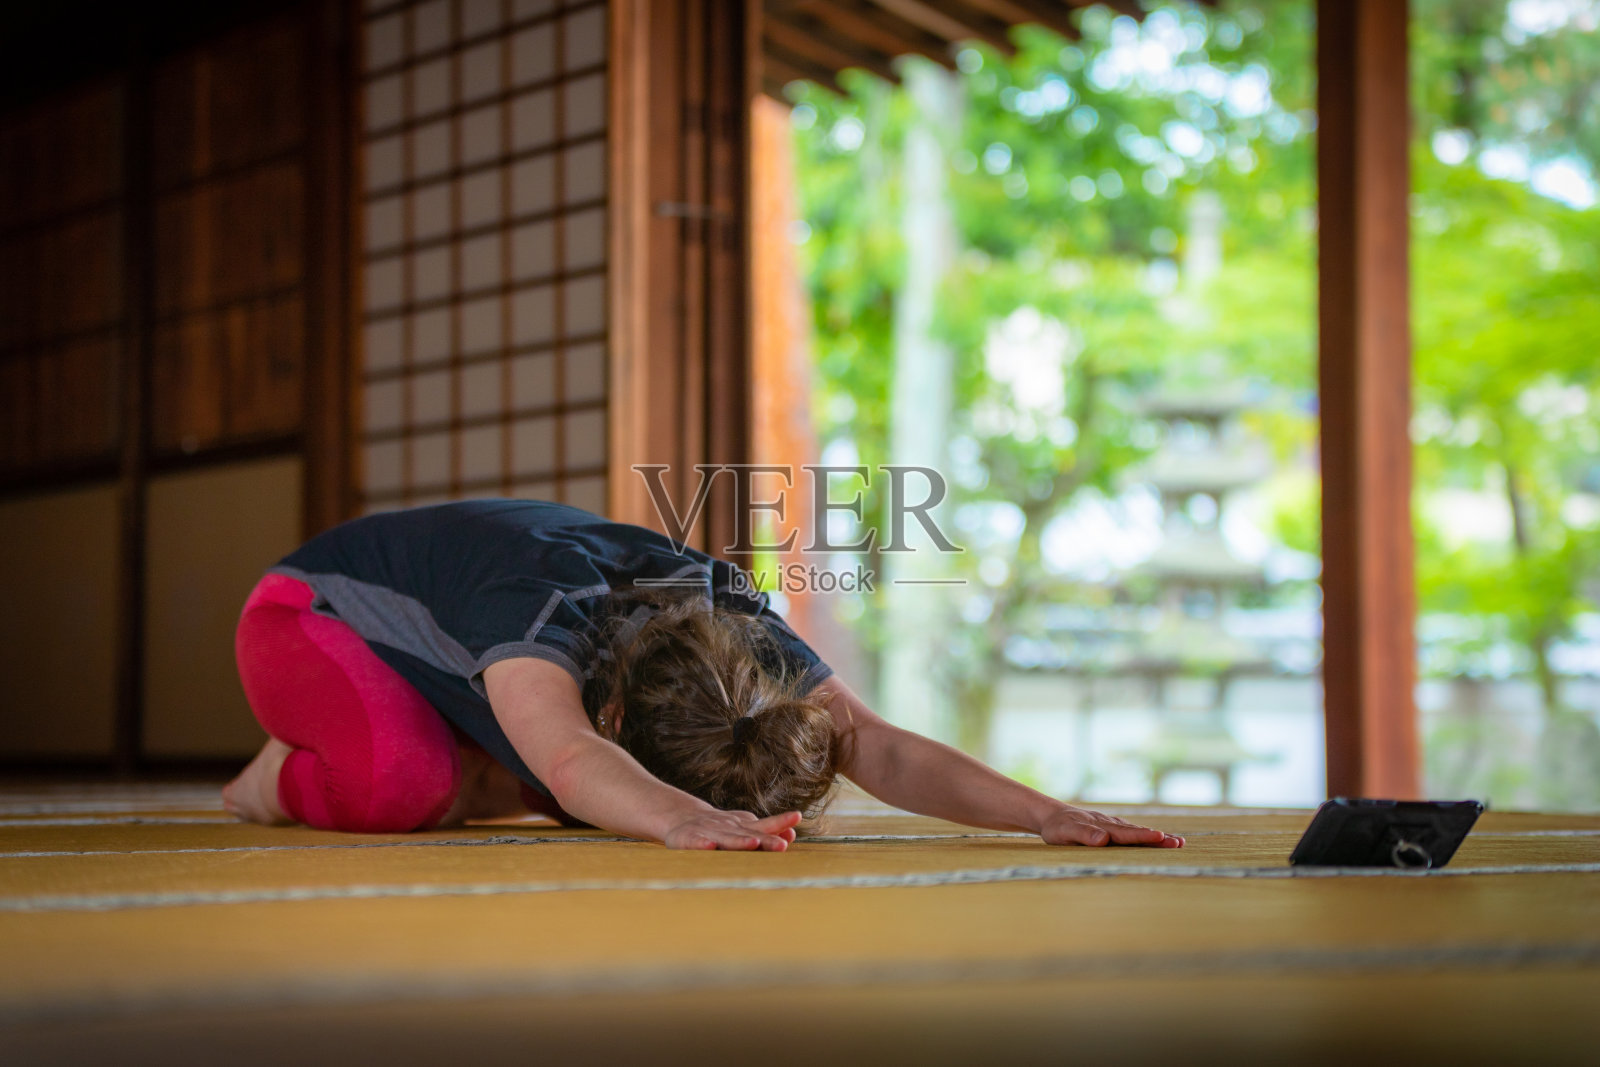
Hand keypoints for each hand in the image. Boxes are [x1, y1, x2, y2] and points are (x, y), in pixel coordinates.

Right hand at [663, 809, 801, 850]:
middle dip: (765, 840)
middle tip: (782, 845)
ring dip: (739, 841)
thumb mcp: (744, 828)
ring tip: (753, 843)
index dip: (781, 821)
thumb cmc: (721, 828)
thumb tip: (791, 835)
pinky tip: (709, 846)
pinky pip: (696, 842)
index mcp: (743, 826)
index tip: (797, 817)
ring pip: (726, 839)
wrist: (684, 818)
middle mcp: (729, 828)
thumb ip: (767, 832)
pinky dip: (702, 843)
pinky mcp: (688, 838)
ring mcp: (709, 832)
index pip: (766, 824)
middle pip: (749, 834)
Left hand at [1038, 804, 1183, 847]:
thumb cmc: (1057, 828)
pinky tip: (1159, 839)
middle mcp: (1110, 824)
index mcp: (1101, 827)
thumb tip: (1104, 839)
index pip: (1125, 834)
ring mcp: (1112, 825)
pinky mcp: (1112, 828)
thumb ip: (1083, 836)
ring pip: (1137, 831)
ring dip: (1157, 837)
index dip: (1143, 837)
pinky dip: (1147, 836)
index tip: (1161, 837)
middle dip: (1159, 838)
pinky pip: (1132, 832)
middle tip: (1179, 843)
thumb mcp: (1065, 833)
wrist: (1051, 815)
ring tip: (1178, 842)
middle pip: (1137, 832)